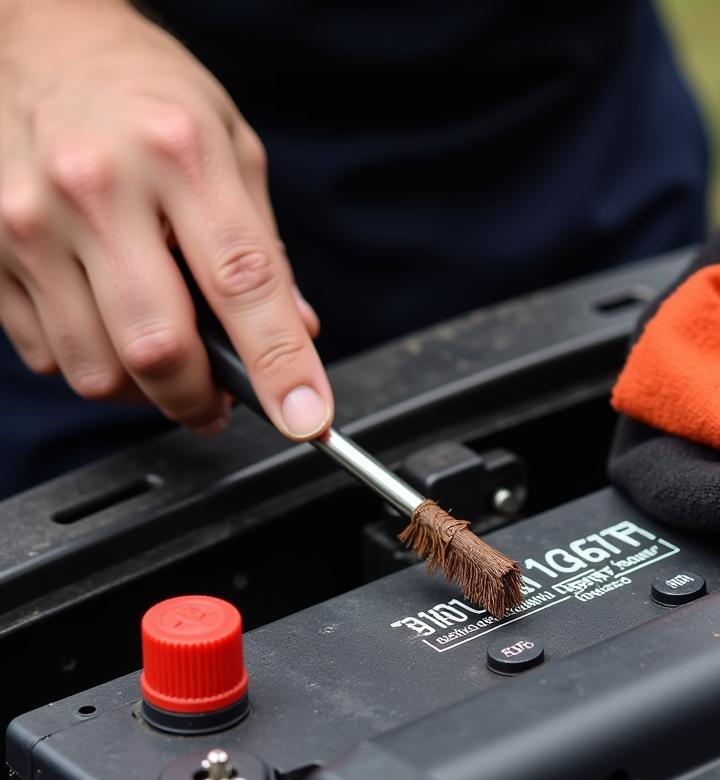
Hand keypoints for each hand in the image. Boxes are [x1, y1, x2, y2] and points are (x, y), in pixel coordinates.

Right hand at [0, 0, 331, 438]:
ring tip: (165, 355)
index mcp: (181, 154)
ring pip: (97, 370)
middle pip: (157, 347)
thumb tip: (295, 337)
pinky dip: (94, 363)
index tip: (305, 417)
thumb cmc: (149, 98)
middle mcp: (97, 186)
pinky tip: (109, 323)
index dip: (279, 366)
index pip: (243, 285)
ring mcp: (31, 219)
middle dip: (199, 398)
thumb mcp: (234, 150)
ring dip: (144, 390)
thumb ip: (265, 252)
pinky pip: (47, 355)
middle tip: (217, 400)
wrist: (45, 39)